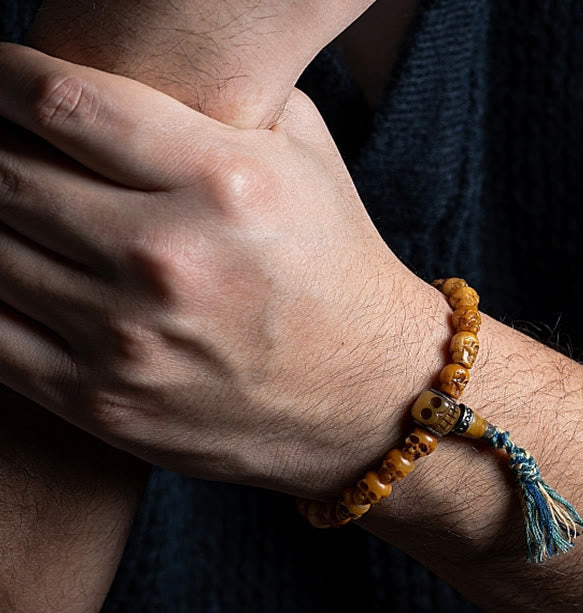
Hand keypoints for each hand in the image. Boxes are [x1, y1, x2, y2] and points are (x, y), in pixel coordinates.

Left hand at [0, 44, 446, 493]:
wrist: (370, 396)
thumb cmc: (337, 272)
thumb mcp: (308, 162)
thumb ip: (231, 99)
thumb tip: (148, 61)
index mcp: (225, 184)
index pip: (63, 103)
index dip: (1, 77)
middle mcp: (171, 260)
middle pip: (7, 177)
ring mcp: (132, 342)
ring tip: (7, 213)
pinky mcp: (109, 405)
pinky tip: (10, 276)